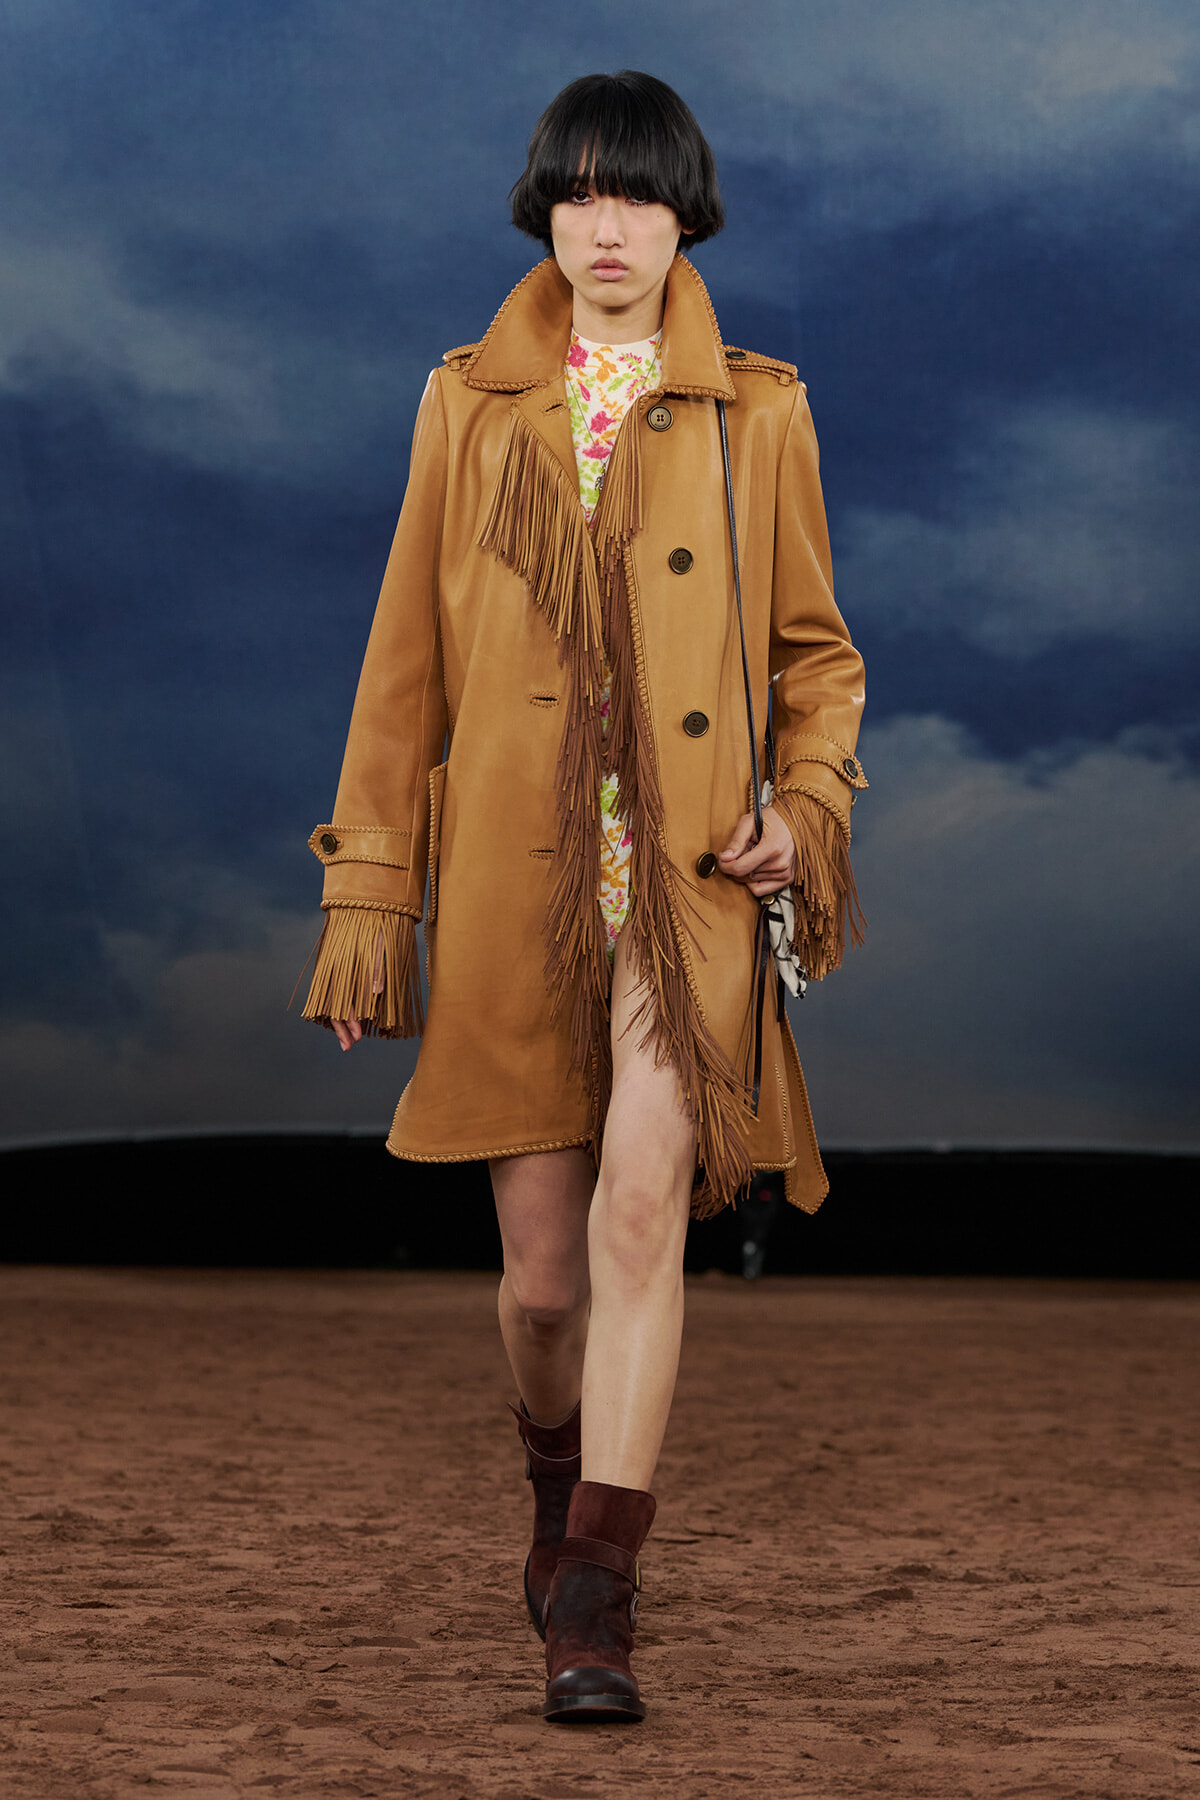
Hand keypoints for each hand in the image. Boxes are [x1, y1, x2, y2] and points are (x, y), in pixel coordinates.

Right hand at [330, 927, 383, 1050]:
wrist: (365, 903)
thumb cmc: (375, 921)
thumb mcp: (380, 941)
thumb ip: (377, 965)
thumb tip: (377, 991)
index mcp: (340, 965)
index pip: (341, 1001)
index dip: (349, 1022)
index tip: (358, 1037)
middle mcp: (332, 969)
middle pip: (331, 1006)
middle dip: (343, 1028)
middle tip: (352, 1045)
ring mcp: (332, 969)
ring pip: (330, 1002)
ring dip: (340, 1022)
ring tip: (349, 1040)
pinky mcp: (336, 968)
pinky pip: (333, 994)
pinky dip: (338, 1009)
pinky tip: (347, 1021)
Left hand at [718, 805, 797, 897]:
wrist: (795, 822)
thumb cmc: (773, 819)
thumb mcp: (750, 821)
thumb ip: (736, 840)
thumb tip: (725, 858)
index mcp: (772, 848)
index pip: (740, 868)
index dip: (726, 865)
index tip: (723, 859)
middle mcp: (780, 863)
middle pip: (744, 875)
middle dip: (736, 865)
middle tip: (742, 851)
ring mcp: (785, 873)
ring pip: (751, 882)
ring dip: (747, 871)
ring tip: (754, 854)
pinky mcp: (787, 879)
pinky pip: (761, 890)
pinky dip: (753, 882)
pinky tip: (756, 868)